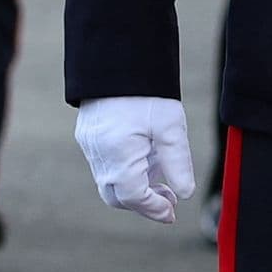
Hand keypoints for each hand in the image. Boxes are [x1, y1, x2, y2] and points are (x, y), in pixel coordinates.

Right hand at [75, 95, 196, 222]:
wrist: (116, 60)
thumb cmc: (146, 93)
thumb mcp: (170, 128)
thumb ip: (177, 163)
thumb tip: (185, 193)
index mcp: (119, 156)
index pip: (133, 197)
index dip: (154, 209)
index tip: (172, 212)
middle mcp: (98, 155)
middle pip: (116, 196)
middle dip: (142, 203)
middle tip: (169, 201)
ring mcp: (89, 145)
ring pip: (109, 181)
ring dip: (134, 186)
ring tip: (160, 175)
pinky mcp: (87, 135)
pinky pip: (103, 164)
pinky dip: (124, 170)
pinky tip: (144, 156)